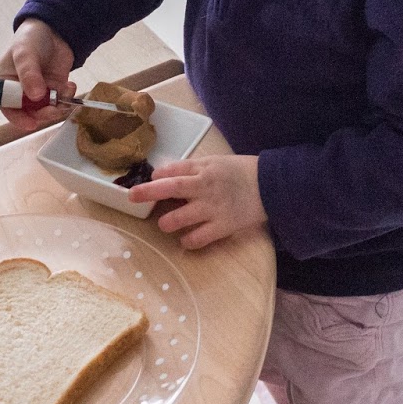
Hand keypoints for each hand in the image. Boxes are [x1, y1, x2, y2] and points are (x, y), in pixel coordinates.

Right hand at [0, 18, 75, 131]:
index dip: (18, 118)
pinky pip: (61, 102)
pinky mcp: (55, 89)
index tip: (31, 124)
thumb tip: (35, 97)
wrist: (53, 29)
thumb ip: (28, 74)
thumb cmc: (30, 39)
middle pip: (29, 113)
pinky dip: (68, 98)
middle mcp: (21, 92)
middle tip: (54, 107)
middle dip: (43, 113)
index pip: (8, 107)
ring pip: (47, 110)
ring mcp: (39, 91)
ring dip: (58, 107)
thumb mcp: (25, 53)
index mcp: (5, 84)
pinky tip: (70, 85)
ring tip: (65, 92)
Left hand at [128, 155, 266, 249]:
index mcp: (204, 169)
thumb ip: (191, 167)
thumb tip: (164, 172)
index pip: (175, 170)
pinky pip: (200, 238)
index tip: (149, 179)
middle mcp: (205, 188)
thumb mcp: (216, 162)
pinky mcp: (223, 226)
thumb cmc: (241, 172)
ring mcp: (213, 208)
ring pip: (182, 217)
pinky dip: (189, 241)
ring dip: (168, 221)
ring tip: (165, 223)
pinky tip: (185, 240)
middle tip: (132, 196)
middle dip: (149, 192)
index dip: (158, 175)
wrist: (271, 187)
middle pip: (172, 188)